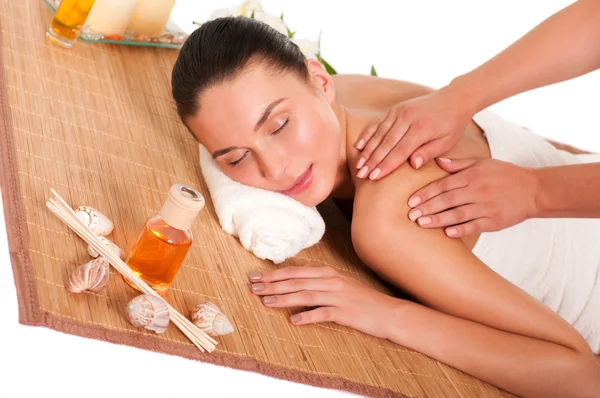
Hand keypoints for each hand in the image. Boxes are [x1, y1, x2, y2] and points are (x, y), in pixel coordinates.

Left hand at [247, 265, 400, 339]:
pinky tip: (294, 321)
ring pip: (306, 295)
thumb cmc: (361, 300)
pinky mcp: (345, 312)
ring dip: (284, 299)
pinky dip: (308, 316)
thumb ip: (318, 283)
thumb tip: (293, 284)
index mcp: (328, 273)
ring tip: (266, 302)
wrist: (387, 312)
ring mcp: (339, 296)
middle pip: (297, 281)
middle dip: (273, 284)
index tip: (256, 277)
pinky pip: (323, 313)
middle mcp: (332, 281)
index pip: (295, 271)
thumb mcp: (339, 285)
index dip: (274, 274)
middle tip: (253, 288)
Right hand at [355, 88, 473, 179]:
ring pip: (379, 134)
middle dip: (372, 161)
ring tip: (359, 166)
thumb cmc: (452, 124)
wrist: (453, 98)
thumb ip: (429, 152)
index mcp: (421, 128)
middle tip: (362, 175)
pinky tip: (359, 147)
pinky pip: (378, 124)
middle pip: (386, 144)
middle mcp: (407, 118)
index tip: (374, 177)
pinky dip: (368, 135)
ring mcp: (399, 112)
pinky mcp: (395, 109)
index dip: (386, 165)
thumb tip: (413, 165)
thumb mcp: (447, 142)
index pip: (400, 151)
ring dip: (367, 151)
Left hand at [407, 157, 539, 237]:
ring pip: (458, 214)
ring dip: (438, 219)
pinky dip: (461, 229)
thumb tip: (438, 162)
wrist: (533, 189)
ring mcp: (487, 206)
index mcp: (472, 175)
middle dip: (427, 207)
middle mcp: (478, 190)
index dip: (426, 193)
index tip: (410, 200)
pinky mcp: (495, 221)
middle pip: (447, 200)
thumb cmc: (504, 175)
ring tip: (421, 224)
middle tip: (410, 215)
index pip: (443, 184)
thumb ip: (459, 165)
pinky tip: (447, 233)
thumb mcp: (482, 164)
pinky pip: (475, 225)